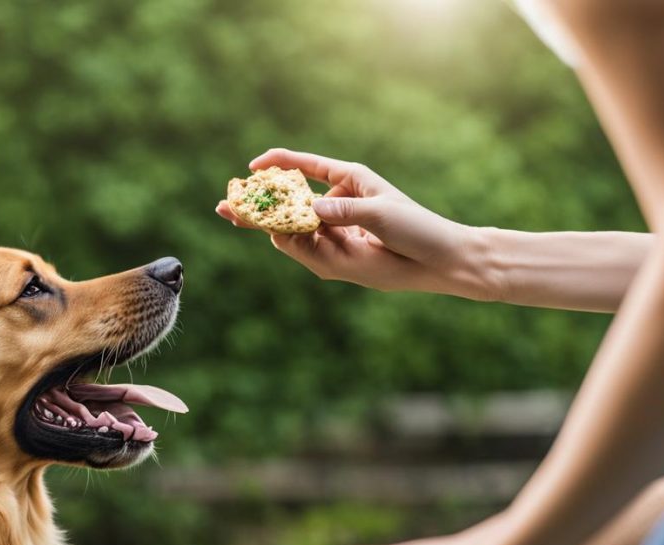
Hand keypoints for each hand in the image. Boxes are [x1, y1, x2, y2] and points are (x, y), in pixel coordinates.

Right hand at [216, 149, 494, 297]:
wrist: (438, 262)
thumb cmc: (416, 228)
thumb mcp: (380, 213)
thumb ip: (344, 212)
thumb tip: (310, 211)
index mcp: (347, 181)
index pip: (304, 166)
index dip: (276, 164)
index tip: (252, 168)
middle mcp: (335, 205)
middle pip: (288, 202)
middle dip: (257, 204)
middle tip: (225, 206)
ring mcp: (333, 233)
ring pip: (292, 230)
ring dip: (268, 227)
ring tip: (241, 219)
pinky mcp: (335, 258)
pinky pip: (305, 251)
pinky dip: (294, 246)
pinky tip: (281, 238)